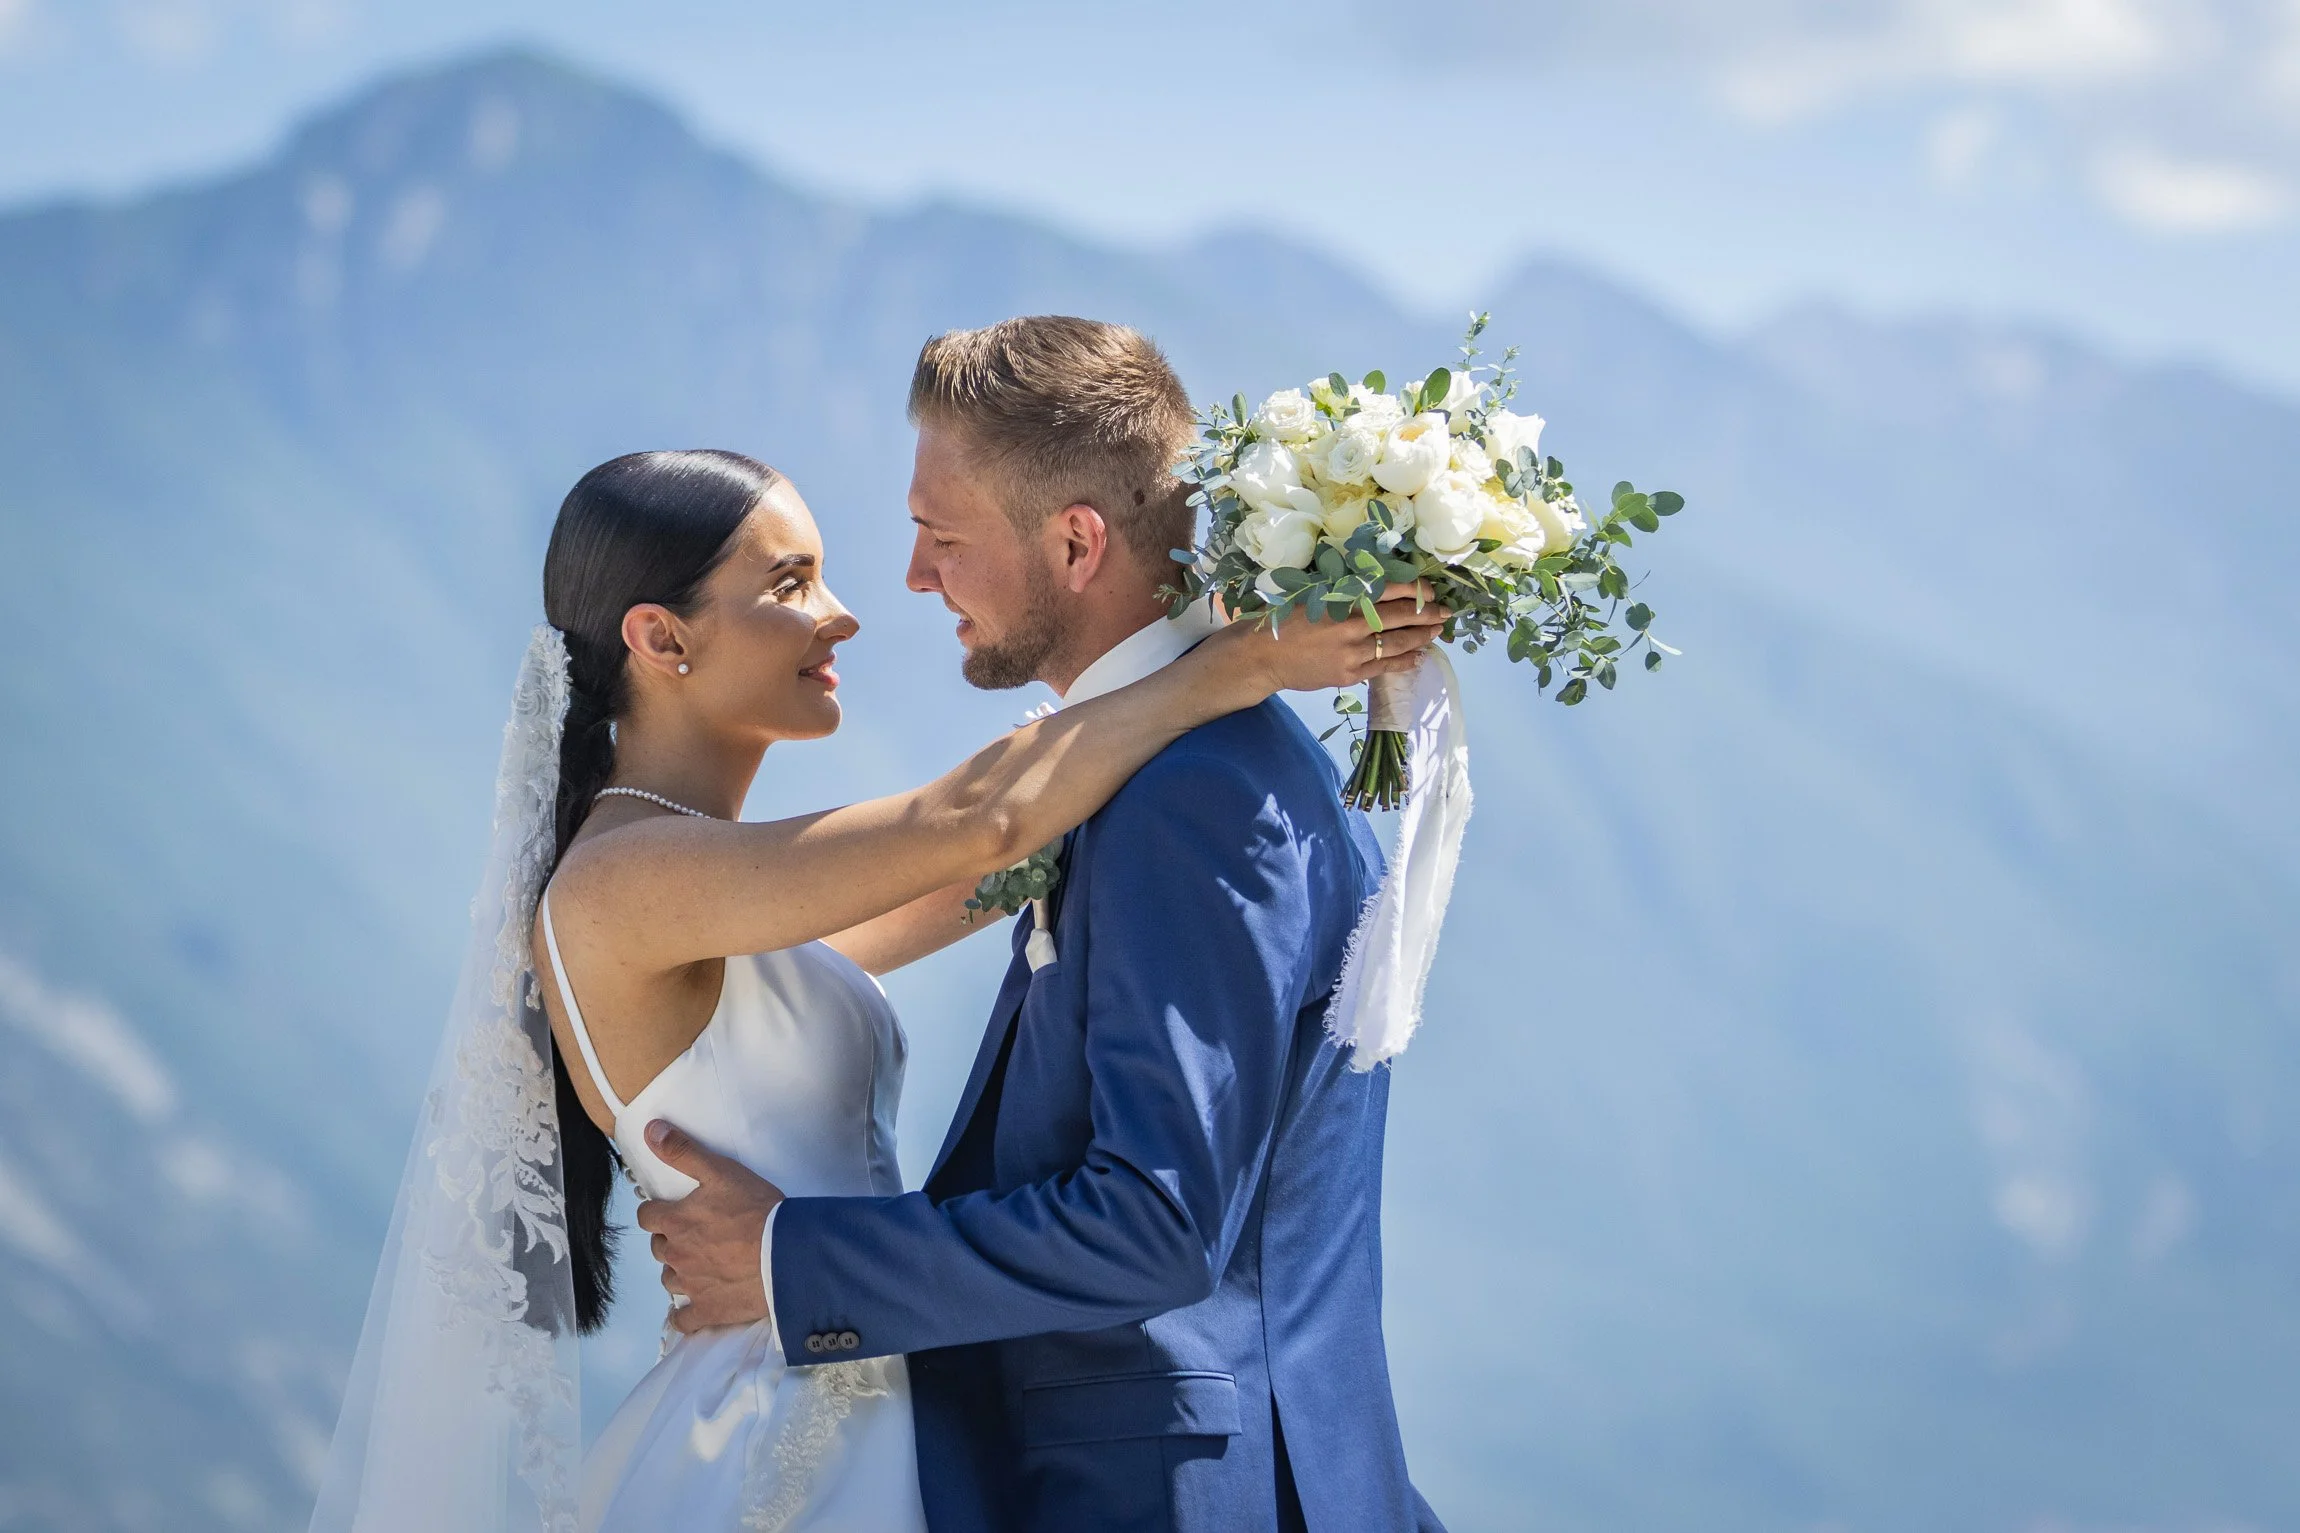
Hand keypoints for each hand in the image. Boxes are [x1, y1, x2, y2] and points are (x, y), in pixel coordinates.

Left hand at [634, 1119, 784, 1335]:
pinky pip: (683, 1319)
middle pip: (658, 1248)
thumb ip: (683, 1152)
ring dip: (679, 1271)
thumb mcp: (721, 1171)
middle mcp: (675, 1255)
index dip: (658, 1211)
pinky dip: (684, 1314)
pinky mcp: (708, 1310)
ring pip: (669, 1280)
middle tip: (696, 1233)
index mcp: (675, 1221)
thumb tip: (649, 1130)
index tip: (673, 1210)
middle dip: (671, 1239)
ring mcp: (690, 1285)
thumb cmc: (756, 1209)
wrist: (785, 1253)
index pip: (647, 1216)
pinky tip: (692, 1308)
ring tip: (701, 1264)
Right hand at [1233, 583, 1448, 694]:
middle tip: (1446, 612)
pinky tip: (1419, 656)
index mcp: (1343, 598)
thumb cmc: (1286, 619)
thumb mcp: (1315, 594)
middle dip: (1428, 614)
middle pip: (1401, 616)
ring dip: (1422, 637)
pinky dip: (1405, 661)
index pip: (1391, 589)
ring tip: (1437, 632)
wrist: (1263, 656)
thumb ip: (1346, 591)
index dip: (1416, 590)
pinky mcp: (1349, 674)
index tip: (1430, 590)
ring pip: (1397, 643)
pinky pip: (1385, 668)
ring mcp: (1352, 651)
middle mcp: (1352, 623)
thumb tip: (1379, 584)